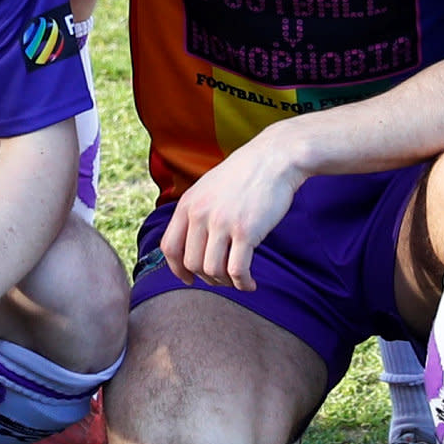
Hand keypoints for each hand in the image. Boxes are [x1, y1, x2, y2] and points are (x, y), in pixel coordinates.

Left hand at [158, 129, 307, 291]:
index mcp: (187, 204)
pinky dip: (242, 283)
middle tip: (223, 278)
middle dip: (207, 278)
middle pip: (192, 263)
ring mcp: (222, 223)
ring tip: (238, 280)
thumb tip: (190, 243)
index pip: (170, 247)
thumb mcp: (207, 187)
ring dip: (225, 282)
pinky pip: (237, 270)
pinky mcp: (246, 231)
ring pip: (213, 270)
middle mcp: (200, 214)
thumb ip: (196, 212)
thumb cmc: (244, 174)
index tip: (188, 279)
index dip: (177, 269)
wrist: (273, 159)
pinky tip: (250, 283)